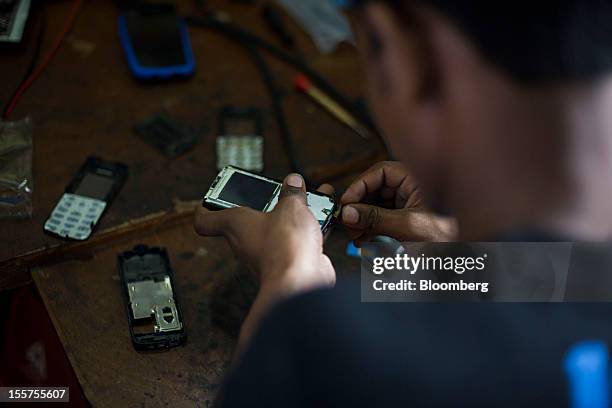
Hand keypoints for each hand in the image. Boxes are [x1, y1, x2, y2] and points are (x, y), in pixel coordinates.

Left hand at [194, 174, 335, 294]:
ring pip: (276, 230)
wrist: (302, 281)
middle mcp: (246, 242)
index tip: (208, 200)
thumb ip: (292, 193)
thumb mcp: (291, 206)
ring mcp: (266, 254)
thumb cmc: (285, 246)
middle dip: (265, 204)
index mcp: (235, 224)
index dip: (205, 208)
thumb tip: (293, 182)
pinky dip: (307, 231)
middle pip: (248, 221)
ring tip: (308, 201)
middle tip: (277, 191)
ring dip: (291, 216)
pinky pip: (294, 243)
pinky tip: (323, 220)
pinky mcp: (287, 263)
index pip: (205, 220)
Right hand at [340, 161, 456, 243]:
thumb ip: (375, 219)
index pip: (380, 173)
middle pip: (375, 191)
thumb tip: (348, 212)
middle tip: (349, 224)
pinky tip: (367, 242)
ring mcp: (409, 204)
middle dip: (360, 209)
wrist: (467, 255)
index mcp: (417, 179)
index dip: (360, 186)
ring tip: (358, 238)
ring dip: (364, 222)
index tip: (346, 203)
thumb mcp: (408, 226)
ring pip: (377, 208)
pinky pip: (384, 221)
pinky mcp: (407, 220)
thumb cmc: (451, 235)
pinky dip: (373, 231)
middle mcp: (412, 188)